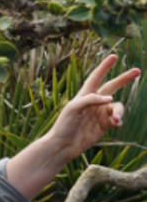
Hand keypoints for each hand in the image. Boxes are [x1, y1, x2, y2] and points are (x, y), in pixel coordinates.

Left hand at [7, 54, 140, 198]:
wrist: (63, 145)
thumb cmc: (64, 125)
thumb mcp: (74, 109)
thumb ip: (91, 100)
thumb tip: (111, 98)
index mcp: (84, 95)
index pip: (96, 77)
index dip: (104, 66)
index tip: (113, 56)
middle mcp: (94, 102)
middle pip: (112, 86)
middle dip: (124, 78)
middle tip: (138, 70)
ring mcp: (100, 114)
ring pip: (117, 107)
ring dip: (119, 112)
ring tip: (115, 119)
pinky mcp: (104, 125)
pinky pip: (117, 119)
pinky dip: (119, 120)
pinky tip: (116, 124)